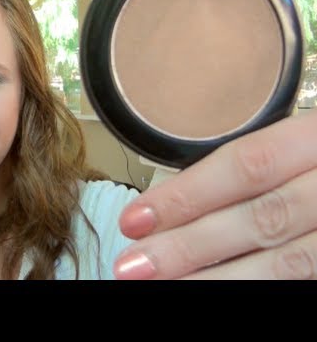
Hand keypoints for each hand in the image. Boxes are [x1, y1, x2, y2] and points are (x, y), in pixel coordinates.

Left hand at [113, 108, 316, 279]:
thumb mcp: (305, 142)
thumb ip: (261, 168)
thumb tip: (175, 204)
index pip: (247, 165)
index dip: (187, 195)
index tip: (133, 219)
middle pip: (261, 219)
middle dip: (190, 246)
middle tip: (131, 266)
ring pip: (289, 261)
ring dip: (217, 279)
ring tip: (160, 286)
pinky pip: (307, 278)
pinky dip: (260, 288)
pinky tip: (217, 289)